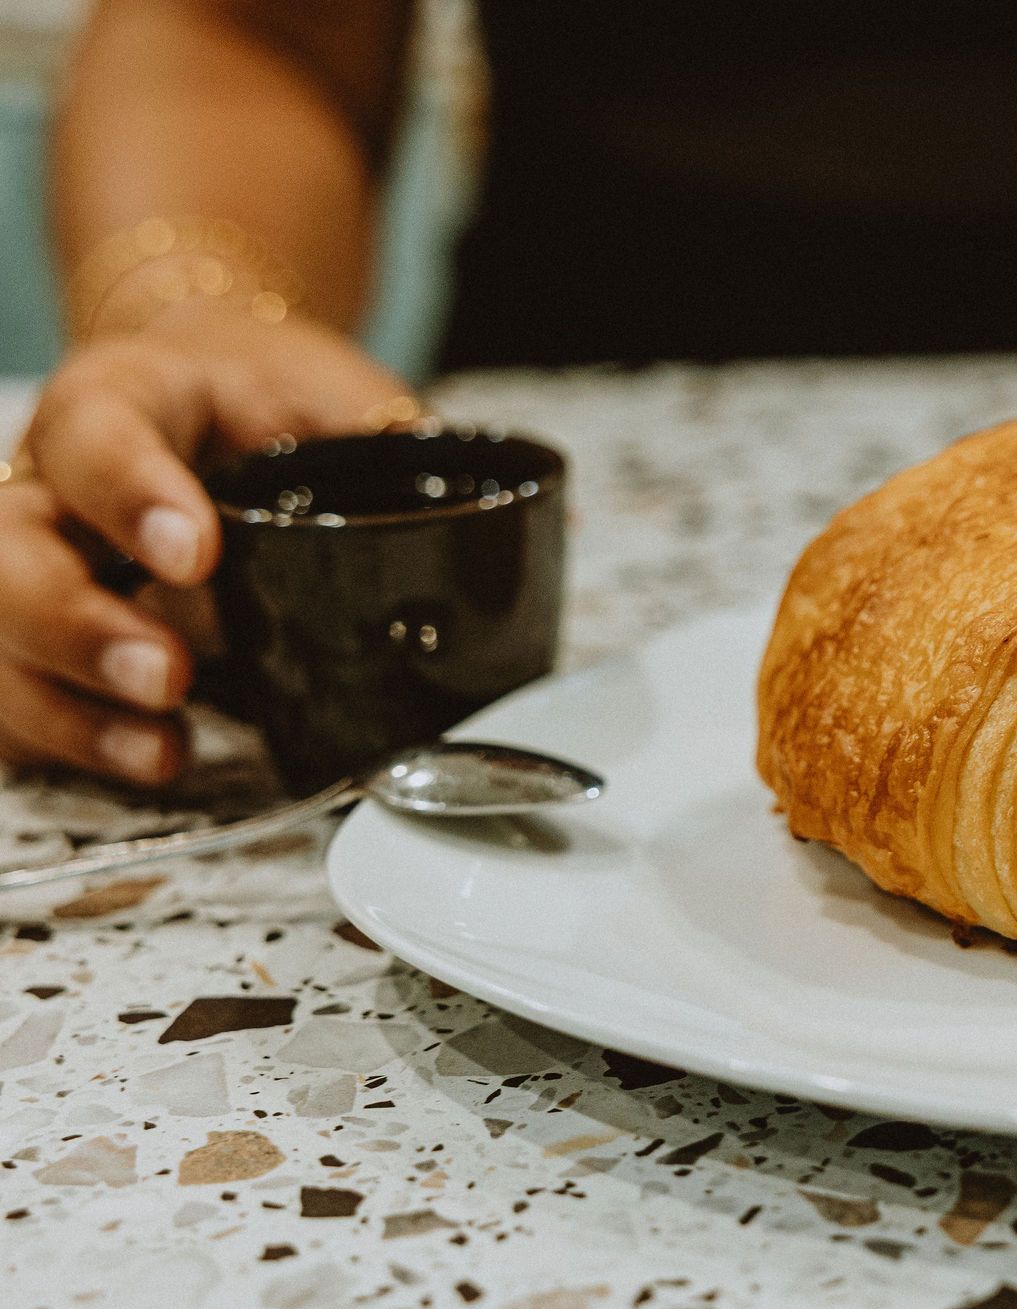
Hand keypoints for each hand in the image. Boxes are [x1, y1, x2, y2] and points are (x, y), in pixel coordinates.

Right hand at [0, 302, 412, 783]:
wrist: (215, 391)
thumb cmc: (266, 395)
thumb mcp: (329, 390)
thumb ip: (389, 442)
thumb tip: (513, 519)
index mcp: (122, 399)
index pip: (96, 435)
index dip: (132, 493)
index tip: (195, 551)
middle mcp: (50, 480)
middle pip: (13, 551)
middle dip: (80, 625)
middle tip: (170, 673)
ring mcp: (33, 559)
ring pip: (0, 635)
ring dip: (69, 706)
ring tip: (162, 746)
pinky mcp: (40, 633)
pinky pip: (16, 693)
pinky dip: (68, 737)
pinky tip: (143, 757)